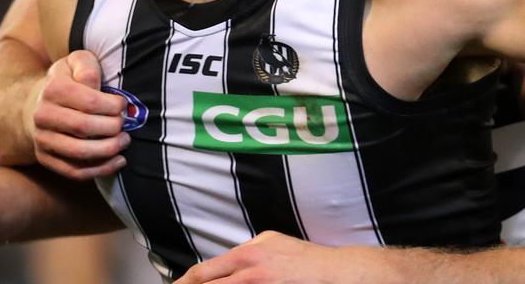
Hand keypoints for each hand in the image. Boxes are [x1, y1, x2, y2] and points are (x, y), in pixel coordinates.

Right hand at [28, 49, 128, 179]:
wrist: (39, 104)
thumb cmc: (69, 81)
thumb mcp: (76, 63)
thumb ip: (87, 67)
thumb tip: (92, 83)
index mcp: (53, 89)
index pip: (90, 102)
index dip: (113, 106)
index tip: (124, 105)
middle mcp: (43, 115)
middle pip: (84, 128)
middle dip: (113, 128)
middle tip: (125, 124)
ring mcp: (42, 140)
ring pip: (79, 153)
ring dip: (109, 150)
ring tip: (125, 141)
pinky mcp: (45, 159)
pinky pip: (74, 171)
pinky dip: (101, 170)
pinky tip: (119, 161)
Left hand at [177, 232, 377, 283]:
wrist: (337, 271)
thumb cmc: (309, 262)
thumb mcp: (276, 245)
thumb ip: (253, 254)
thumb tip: (235, 263)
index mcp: (250, 250)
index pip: (208, 269)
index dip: (187, 282)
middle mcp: (249, 262)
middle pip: (206, 280)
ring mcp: (257, 279)